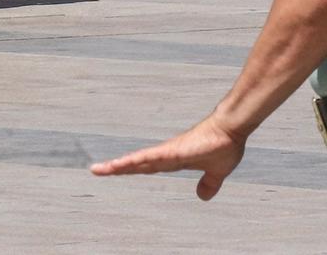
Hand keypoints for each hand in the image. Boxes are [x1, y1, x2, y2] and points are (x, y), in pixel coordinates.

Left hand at [91, 115, 247, 201]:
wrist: (230, 130)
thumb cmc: (222, 145)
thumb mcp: (216, 172)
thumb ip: (208, 183)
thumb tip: (202, 196)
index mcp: (172, 160)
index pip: (145, 167)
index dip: (130, 169)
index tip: (113, 171)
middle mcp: (165, 155)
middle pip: (136, 163)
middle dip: (117, 168)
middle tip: (96, 170)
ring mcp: (168, 152)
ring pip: (138, 160)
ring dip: (120, 165)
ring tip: (101, 169)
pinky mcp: (173, 150)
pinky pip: (151, 157)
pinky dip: (137, 161)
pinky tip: (123, 164)